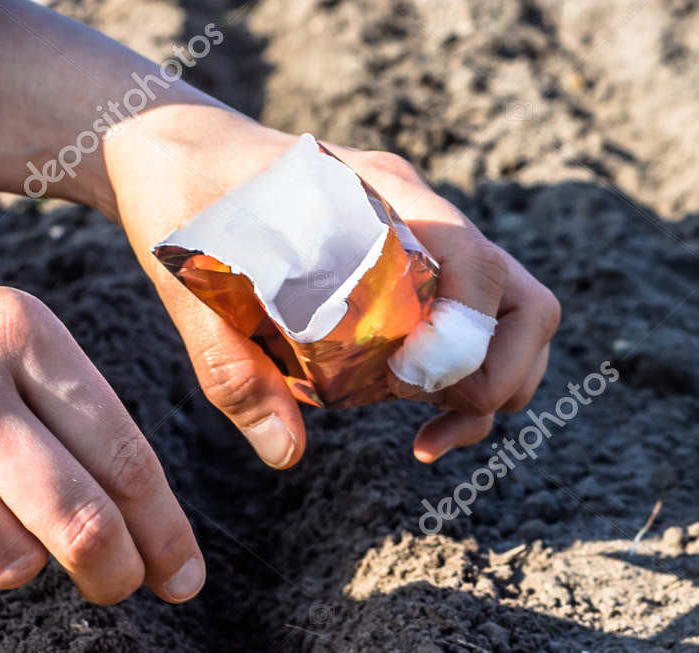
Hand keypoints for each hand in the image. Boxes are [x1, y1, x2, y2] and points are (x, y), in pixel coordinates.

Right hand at [0, 245, 203, 607]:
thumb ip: (65, 410)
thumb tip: (148, 529)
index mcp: (16, 330)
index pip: (124, 454)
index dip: (164, 532)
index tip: (185, 581)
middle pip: (82, 523)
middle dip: (115, 574)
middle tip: (117, 589)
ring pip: (13, 564)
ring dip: (8, 561)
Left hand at [102, 106, 560, 466]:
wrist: (175, 152)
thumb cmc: (182, 201)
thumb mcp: (189, 284)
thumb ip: (232, 367)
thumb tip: (285, 453)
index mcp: (379, 196)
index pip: (473, 259)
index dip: (465, 335)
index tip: (412, 383)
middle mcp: (422, 217)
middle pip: (523, 301)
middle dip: (500, 377)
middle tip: (436, 423)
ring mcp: (430, 247)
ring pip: (514, 322)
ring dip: (491, 388)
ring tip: (429, 440)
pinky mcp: (419, 280)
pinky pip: (475, 334)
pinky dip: (465, 386)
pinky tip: (417, 424)